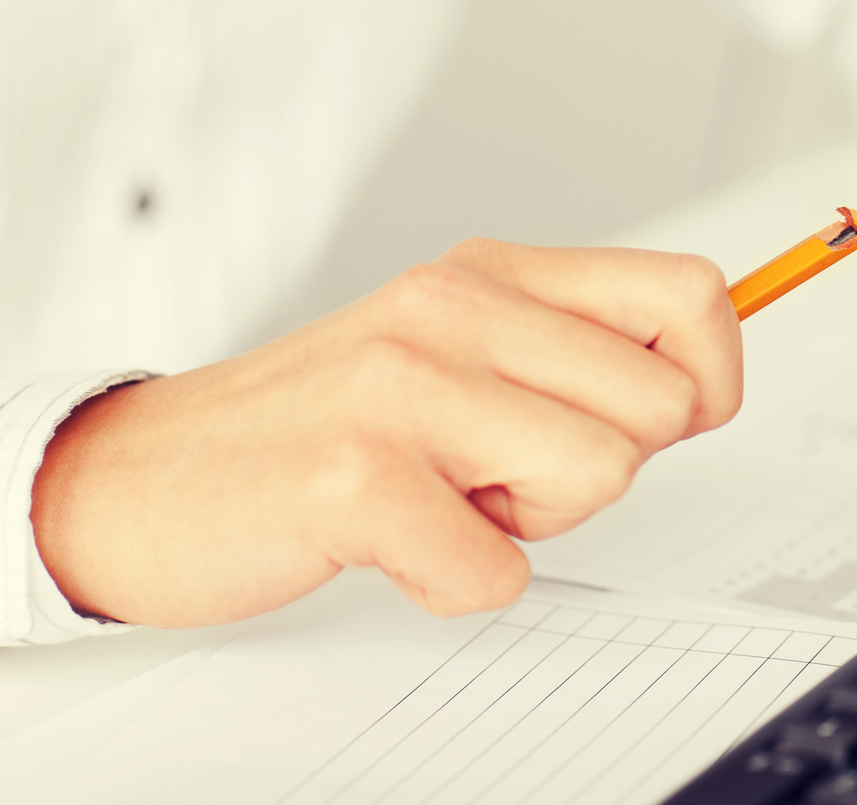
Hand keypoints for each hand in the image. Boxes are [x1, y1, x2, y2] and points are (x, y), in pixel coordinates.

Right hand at [31, 243, 741, 626]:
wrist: (150, 475)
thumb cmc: (326, 424)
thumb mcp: (462, 352)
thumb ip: (575, 355)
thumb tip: (706, 380)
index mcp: (494, 273)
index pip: (693, 295)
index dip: (705, 380)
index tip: (643, 422)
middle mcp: (455, 306)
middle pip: (663, 407)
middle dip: (602, 468)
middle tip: (501, 470)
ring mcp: (404, 384)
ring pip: (602, 476)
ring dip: (530, 522)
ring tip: (442, 497)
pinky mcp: (357, 475)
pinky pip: (501, 571)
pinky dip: (456, 582)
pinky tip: (395, 544)